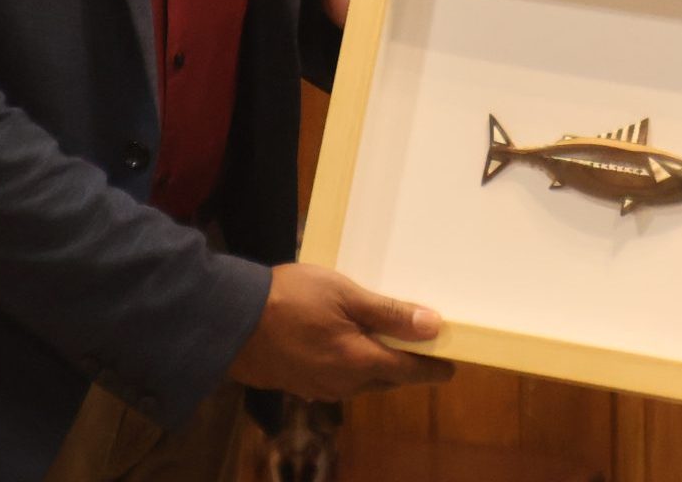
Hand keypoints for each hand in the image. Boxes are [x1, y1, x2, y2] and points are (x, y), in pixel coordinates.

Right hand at [226, 263, 455, 400]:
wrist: (230, 319)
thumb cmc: (290, 298)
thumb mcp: (344, 294)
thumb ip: (389, 313)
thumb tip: (433, 325)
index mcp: (360, 361)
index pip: (409, 371)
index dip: (433, 369)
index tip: (451, 366)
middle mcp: (343, 383)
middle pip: (386, 379)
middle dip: (404, 367)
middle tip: (419, 349)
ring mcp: (318, 387)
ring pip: (360, 382)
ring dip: (375, 367)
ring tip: (381, 344)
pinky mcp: (298, 384)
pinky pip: (335, 381)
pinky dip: (348, 367)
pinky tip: (341, 348)